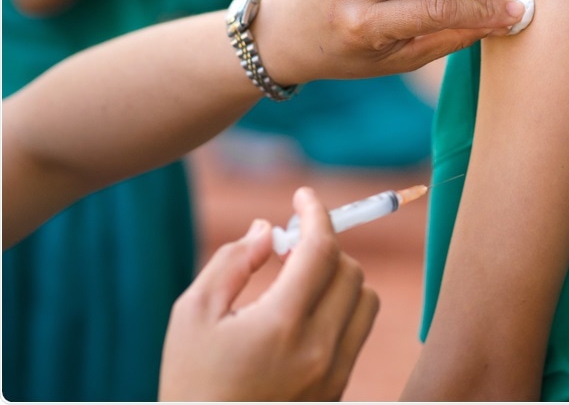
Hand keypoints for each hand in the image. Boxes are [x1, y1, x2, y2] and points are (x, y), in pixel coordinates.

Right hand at [159, 187, 377, 400]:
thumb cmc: (189, 383)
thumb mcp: (192, 316)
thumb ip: (233, 262)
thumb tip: (268, 228)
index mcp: (282, 325)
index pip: (321, 249)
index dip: (315, 213)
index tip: (303, 197)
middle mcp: (319, 349)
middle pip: (350, 270)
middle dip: (323, 248)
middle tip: (290, 249)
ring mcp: (334, 373)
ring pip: (365, 301)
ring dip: (339, 279)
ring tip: (300, 283)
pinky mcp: (339, 390)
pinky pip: (357, 333)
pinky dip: (341, 311)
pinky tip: (304, 316)